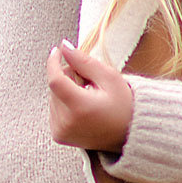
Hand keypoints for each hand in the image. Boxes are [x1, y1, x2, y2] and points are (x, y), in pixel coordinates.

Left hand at [46, 37, 132, 151]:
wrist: (128, 135)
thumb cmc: (123, 106)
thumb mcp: (109, 78)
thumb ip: (84, 62)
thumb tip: (64, 47)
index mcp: (80, 108)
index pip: (55, 80)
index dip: (54, 63)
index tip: (58, 51)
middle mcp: (67, 123)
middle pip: (55, 87)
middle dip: (68, 78)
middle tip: (89, 82)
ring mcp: (61, 131)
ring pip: (53, 97)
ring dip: (66, 91)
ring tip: (88, 97)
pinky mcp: (59, 136)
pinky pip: (54, 110)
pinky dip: (64, 104)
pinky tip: (81, 108)